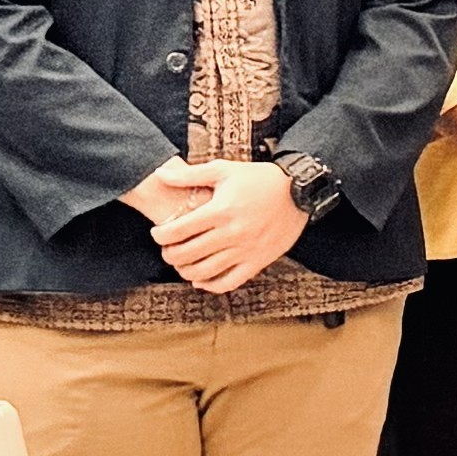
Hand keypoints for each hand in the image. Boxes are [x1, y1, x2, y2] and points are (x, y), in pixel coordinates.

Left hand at [148, 158, 310, 295]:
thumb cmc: (258, 178)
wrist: (298, 191)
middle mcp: (232, 233)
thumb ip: (189, 175)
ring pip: (204, 272)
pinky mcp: (258, 262)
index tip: (158, 232)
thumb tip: (159, 175)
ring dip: (185, 270)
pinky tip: (201, 279)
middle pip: (187, 254)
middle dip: (169, 254)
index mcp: (220, 210)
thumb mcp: (224, 170)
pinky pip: (228, 282)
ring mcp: (245, 250)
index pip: (177, 230)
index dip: (160, 235)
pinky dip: (210, 285)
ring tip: (181, 262)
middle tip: (167, 248)